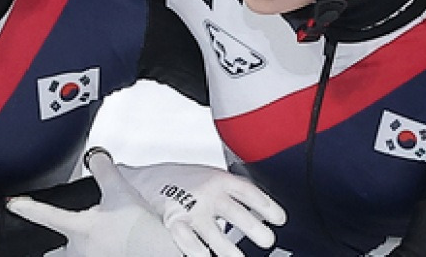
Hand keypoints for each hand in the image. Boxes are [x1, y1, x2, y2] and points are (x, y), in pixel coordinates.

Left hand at [7, 148, 180, 256]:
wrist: (158, 252)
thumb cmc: (137, 228)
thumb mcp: (120, 191)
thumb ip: (104, 170)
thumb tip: (96, 156)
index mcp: (78, 228)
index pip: (45, 215)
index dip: (26, 208)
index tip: (12, 205)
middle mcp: (79, 250)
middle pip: (54, 253)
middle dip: (53, 248)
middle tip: (54, 243)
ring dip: (77, 250)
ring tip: (92, 241)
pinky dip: (98, 252)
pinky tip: (110, 247)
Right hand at [117, 157, 285, 255]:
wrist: (145, 179)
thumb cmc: (181, 182)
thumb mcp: (210, 178)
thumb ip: (231, 192)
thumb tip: (259, 211)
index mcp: (219, 179)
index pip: (249, 192)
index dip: (267, 205)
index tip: (280, 219)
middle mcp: (207, 193)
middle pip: (236, 213)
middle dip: (254, 229)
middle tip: (267, 240)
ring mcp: (190, 209)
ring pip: (215, 234)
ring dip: (230, 251)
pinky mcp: (174, 223)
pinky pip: (189, 242)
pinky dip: (198, 252)